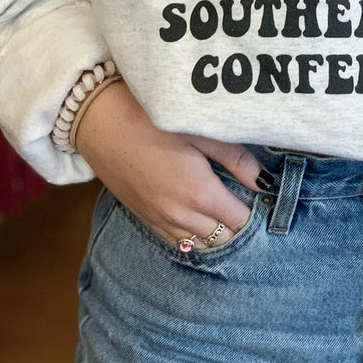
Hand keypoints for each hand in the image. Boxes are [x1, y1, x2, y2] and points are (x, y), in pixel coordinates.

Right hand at [74, 80, 268, 249]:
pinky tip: (198, 217)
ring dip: (216, 233)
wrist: (97, 120)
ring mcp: (158, 220)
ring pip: (199, 244)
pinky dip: (192, 235)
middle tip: (245, 202)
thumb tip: (265, 182)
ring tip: (224, 211)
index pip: (241, 220)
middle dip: (238, 225)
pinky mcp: (143, 217)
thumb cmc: (151, 117)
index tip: (261, 196)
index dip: (255, 210)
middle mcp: (180, 216)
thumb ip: (236, 159)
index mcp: (200, 194)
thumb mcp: (201, 131)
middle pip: (222, 239)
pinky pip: (176, 241)